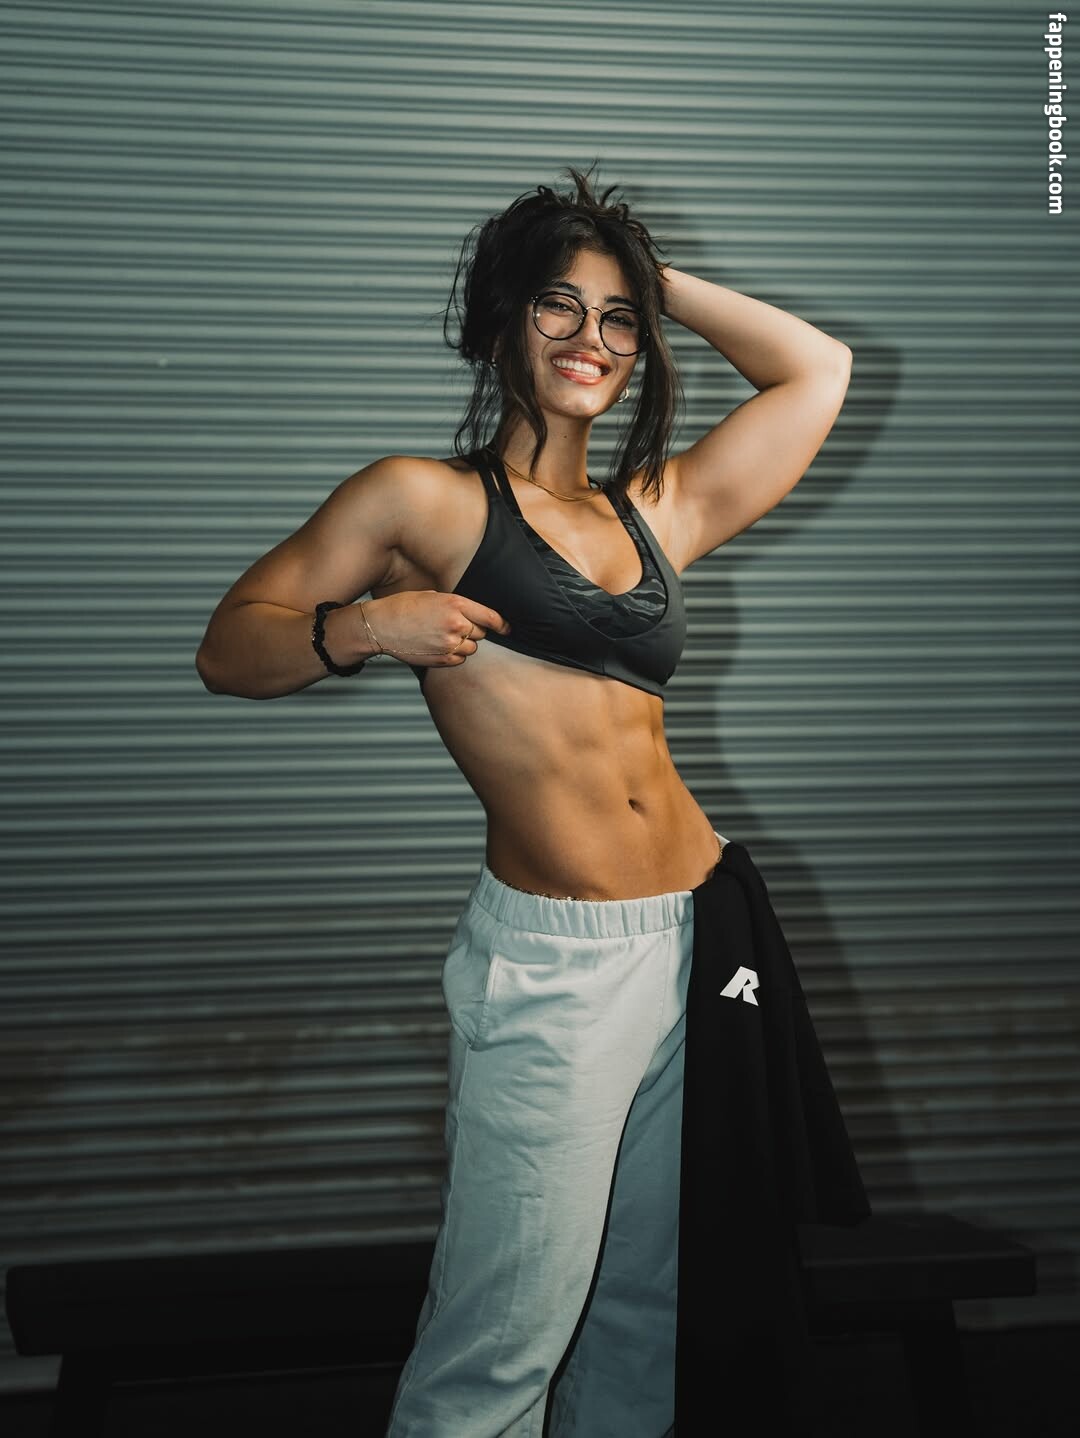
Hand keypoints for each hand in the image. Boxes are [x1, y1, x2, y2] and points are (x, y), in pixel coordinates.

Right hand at [361, 591, 511, 668]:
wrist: (382, 625)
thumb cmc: (404, 607)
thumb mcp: (433, 596)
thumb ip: (457, 606)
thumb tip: (474, 615)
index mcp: (456, 604)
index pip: (490, 617)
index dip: (502, 624)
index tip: (506, 628)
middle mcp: (456, 624)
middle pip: (481, 633)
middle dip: (473, 631)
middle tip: (454, 626)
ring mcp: (449, 644)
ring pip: (472, 649)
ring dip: (463, 644)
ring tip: (443, 637)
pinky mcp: (442, 660)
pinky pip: (459, 660)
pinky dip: (453, 656)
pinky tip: (437, 647)